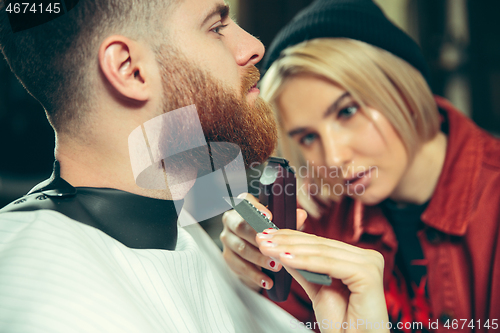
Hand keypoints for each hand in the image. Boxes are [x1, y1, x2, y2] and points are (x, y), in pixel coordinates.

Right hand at [220, 193, 306, 290]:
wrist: (256, 254)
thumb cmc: (269, 233)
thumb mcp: (280, 225)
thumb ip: (289, 220)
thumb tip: (300, 214)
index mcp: (243, 207)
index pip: (245, 201)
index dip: (255, 208)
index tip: (269, 216)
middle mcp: (231, 220)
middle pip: (240, 226)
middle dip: (258, 238)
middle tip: (275, 247)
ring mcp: (228, 239)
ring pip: (241, 248)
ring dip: (259, 258)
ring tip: (275, 266)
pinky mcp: (228, 257)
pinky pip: (240, 267)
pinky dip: (255, 275)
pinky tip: (267, 280)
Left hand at [256, 229, 388, 332]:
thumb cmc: (343, 324)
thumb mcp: (317, 289)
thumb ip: (303, 268)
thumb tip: (282, 249)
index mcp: (357, 258)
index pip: (320, 242)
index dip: (293, 236)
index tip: (269, 234)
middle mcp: (367, 257)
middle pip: (320, 245)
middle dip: (287, 241)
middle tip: (263, 238)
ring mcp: (370, 263)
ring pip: (323, 252)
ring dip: (291, 249)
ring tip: (269, 248)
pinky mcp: (368, 274)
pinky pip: (329, 264)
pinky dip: (305, 262)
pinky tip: (286, 259)